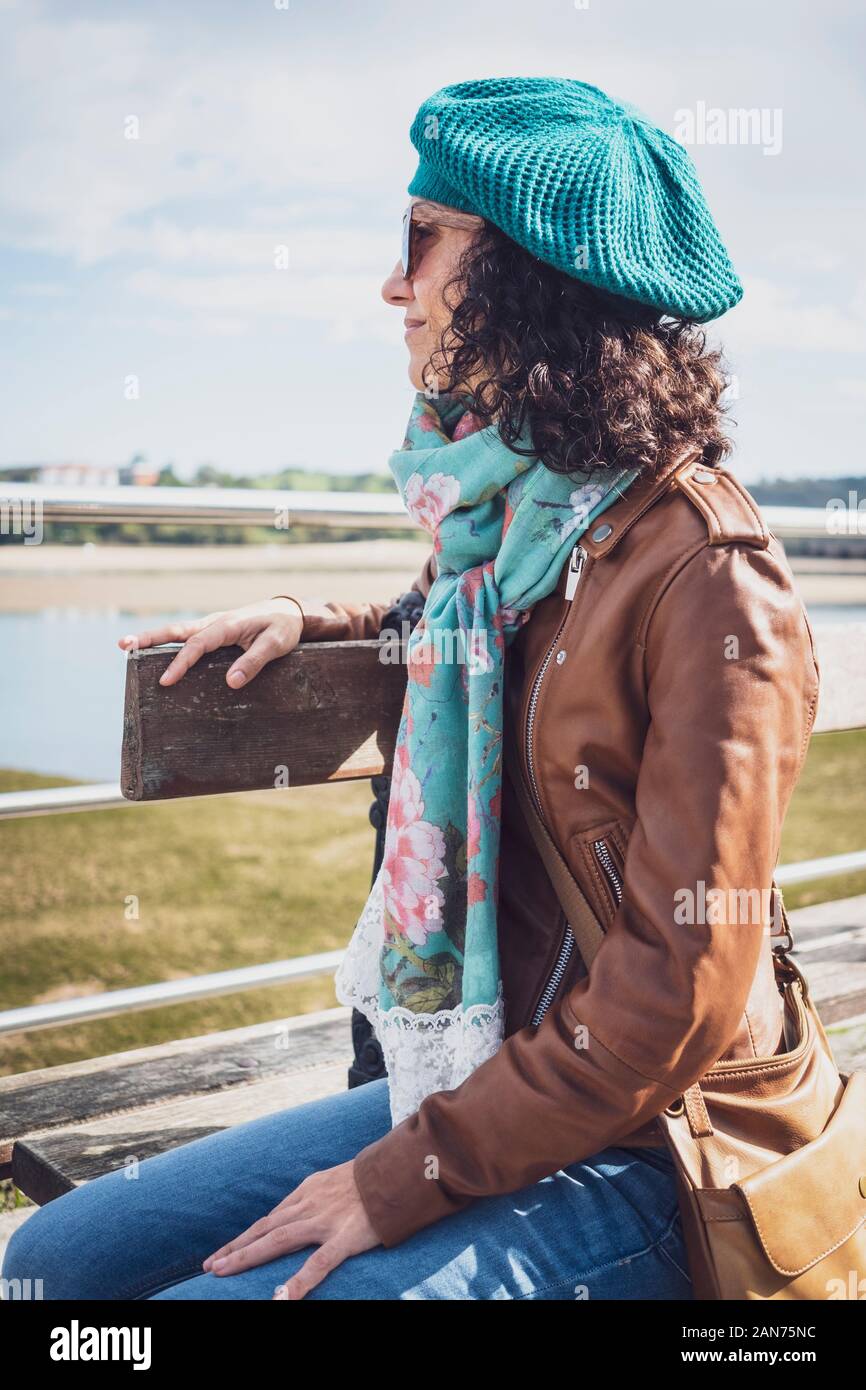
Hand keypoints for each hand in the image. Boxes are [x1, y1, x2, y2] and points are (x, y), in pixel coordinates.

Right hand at [116, 597, 303, 687]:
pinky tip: (156, 652)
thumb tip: (231, 682)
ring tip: (127, 645)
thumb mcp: (276, 645)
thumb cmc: (283, 628)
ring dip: (153, 638)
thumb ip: (254, 662)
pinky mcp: (213, 631)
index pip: (197, 645)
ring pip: (178, 632)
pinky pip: (187, 637)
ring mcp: (212, 625)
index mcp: (227, 625)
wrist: (289, 612)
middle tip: (122, 645)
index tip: (166, 680)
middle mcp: (214, 622)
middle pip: (176, 631)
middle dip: (149, 638)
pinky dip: (168, 642)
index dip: (181, 663)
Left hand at [201, 1159, 379, 1299]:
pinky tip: (282, 1299)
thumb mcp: (337, 1180)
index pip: (269, 1219)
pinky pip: (318, 1263)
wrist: (399, 1170)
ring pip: (278, 1240)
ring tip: (223, 1272)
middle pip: (264, 1229)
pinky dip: (298, 1282)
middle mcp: (309, 1204)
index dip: (244, 1237)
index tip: (222, 1252)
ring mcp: (325, 1221)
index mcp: (308, 1191)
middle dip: (236, 1248)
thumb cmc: (372, 1178)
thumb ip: (317, 1197)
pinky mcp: (345, 1237)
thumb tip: (298, 1213)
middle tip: (210, 1266)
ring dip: (248, 1256)